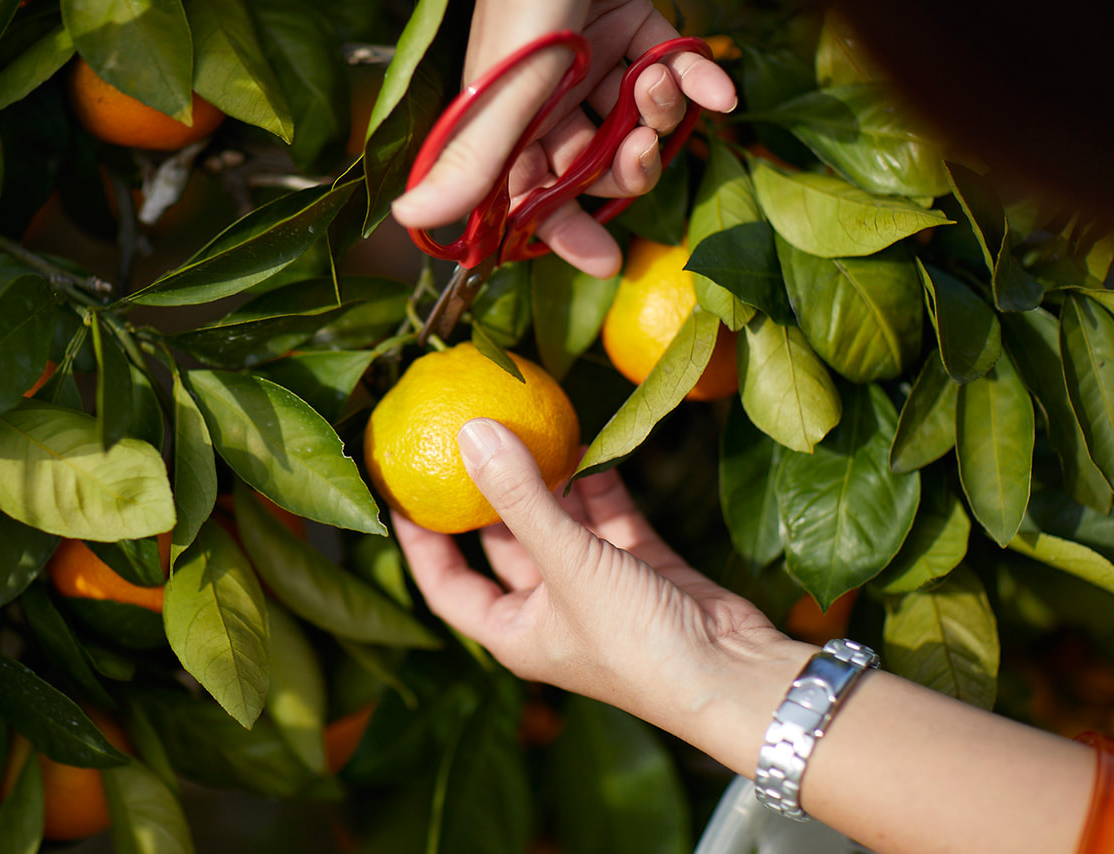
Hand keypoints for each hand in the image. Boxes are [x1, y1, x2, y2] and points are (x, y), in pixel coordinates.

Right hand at [390, 0, 736, 277]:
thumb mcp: (507, 82)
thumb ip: (474, 157)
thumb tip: (410, 219)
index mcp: (508, 117)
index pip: (532, 193)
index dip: (566, 229)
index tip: (607, 261)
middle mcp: (548, 96)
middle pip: (593, 163)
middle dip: (624, 166)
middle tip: (639, 146)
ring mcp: (592, 60)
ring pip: (633, 119)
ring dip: (659, 113)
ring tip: (660, 86)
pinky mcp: (631, 25)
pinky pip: (669, 68)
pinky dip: (699, 80)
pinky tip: (717, 87)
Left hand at [392, 418, 786, 725]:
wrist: (734, 674)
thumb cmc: (637, 642)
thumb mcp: (569, 565)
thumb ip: (521, 497)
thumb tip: (472, 432)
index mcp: (515, 631)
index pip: (447, 584)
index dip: (420, 540)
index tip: (401, 490)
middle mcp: (549, 608)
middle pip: (503, 542)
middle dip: (490, 492)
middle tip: (468, 436)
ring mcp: (595, 585)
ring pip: (557, 521)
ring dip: (547, 478)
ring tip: (528, 423)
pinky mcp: (639, 563)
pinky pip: (605, 514)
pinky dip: (596, 482)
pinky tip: (584, 441)